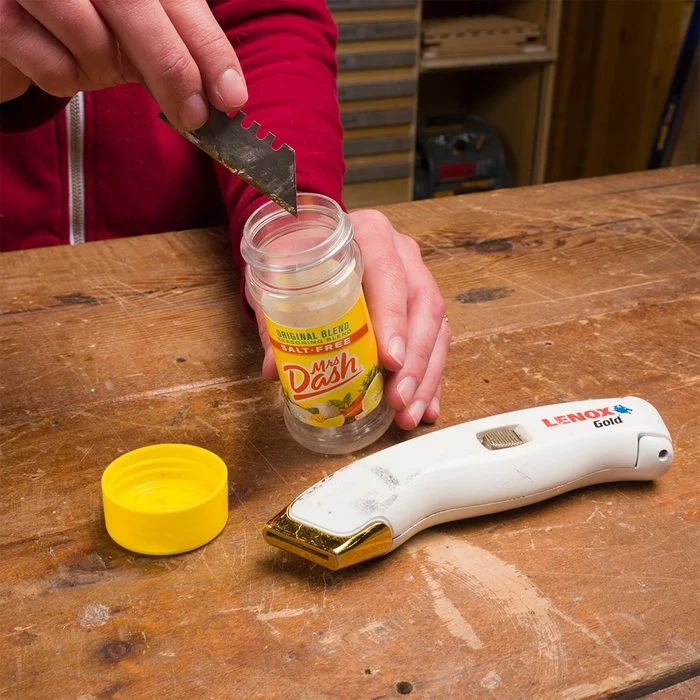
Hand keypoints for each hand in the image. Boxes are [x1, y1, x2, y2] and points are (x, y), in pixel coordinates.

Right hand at [0, 0, 246, 129]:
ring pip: (92, 41)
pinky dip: (63, 78)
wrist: (3, 8)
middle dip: (173, 70)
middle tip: (194, 118)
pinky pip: (52, 65)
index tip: (232, 96)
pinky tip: (53, 57)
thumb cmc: (75, 12)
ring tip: (92, 59)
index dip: (207, 47)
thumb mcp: (129, 21)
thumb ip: (172, 43)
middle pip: (136, 7)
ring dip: (103, 71)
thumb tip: (220, 94)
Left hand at [252, 209, 450, 430]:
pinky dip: (431, 378)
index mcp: (370, 234)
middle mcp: (403, 254)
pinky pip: (437, 342)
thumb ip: (279, 319)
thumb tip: (276, 368)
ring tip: (408, 415)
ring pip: (436, 328)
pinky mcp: (422, 306)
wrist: (313, 237)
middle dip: (415, 360)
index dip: (393, 318)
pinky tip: (425, 408)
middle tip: (397, 399)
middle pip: (423, 306)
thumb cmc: (301, 253)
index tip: (389, 359)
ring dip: (425, 376)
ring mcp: (417, 279)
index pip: (388, 274)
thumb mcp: (283, 276)